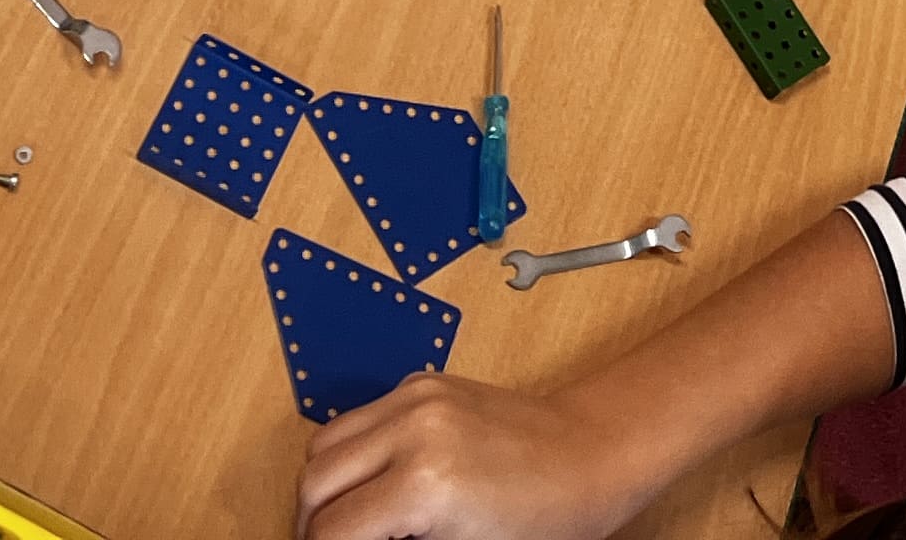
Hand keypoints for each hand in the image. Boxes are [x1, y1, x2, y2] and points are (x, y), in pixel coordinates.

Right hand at [297, 374, 649, 539]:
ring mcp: (416, 396)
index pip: (330, 530)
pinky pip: (359, 416)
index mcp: (425, 485)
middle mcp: (413, 429)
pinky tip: (378, 483)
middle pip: (314, 481)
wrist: (592, 453)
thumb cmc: (546, 520)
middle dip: (314, 525)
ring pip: (324, 441)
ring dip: (326, 485)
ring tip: (350, 521)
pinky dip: (353, 452)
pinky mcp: (423, 381)